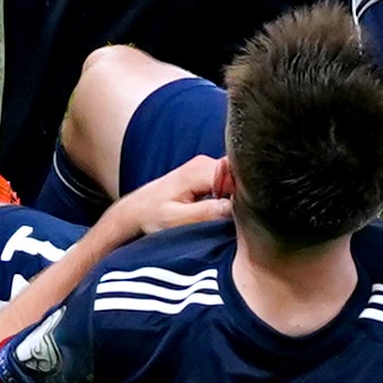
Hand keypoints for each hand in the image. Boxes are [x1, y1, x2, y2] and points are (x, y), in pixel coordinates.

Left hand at [113, 154, 234, 237]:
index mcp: (199, 171)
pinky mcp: (205, 174)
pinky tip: (226, 210)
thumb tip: (235, 208)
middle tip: (240, 218)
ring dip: (238, 195)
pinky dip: (231, 195)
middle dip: (245, 194)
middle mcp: (205, 163)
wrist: (136, 210)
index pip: (239, 176)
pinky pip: (228, 181)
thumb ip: (207, 212)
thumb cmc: (152, 216)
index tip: (245, 215)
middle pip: (240, 174)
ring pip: (235, 178)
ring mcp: (205, 167)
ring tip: (232, 215)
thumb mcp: (178, 219)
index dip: (247, 196)